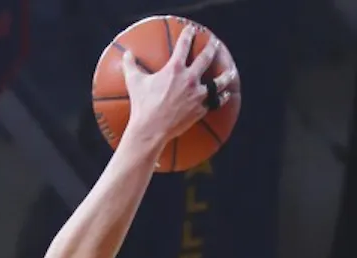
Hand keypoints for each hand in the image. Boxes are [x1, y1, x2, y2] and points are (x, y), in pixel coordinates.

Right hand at [120, 22, 235, 147]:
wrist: (151, 129)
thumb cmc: (142, 105)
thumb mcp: (133, 82)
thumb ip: (130, 65)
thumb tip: (126, 54)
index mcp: (174, 69)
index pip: (183, 46)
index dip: (188, 35)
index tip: (192, 30)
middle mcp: (190, 79)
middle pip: (206, 59)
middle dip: (211, 48)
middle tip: (215, 43)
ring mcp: (197, 95)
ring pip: (218, 83)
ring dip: (225, 75)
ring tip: (230, 71)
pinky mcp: (201, 109)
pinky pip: (215, 102)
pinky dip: (221, 98)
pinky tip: (226, 95)